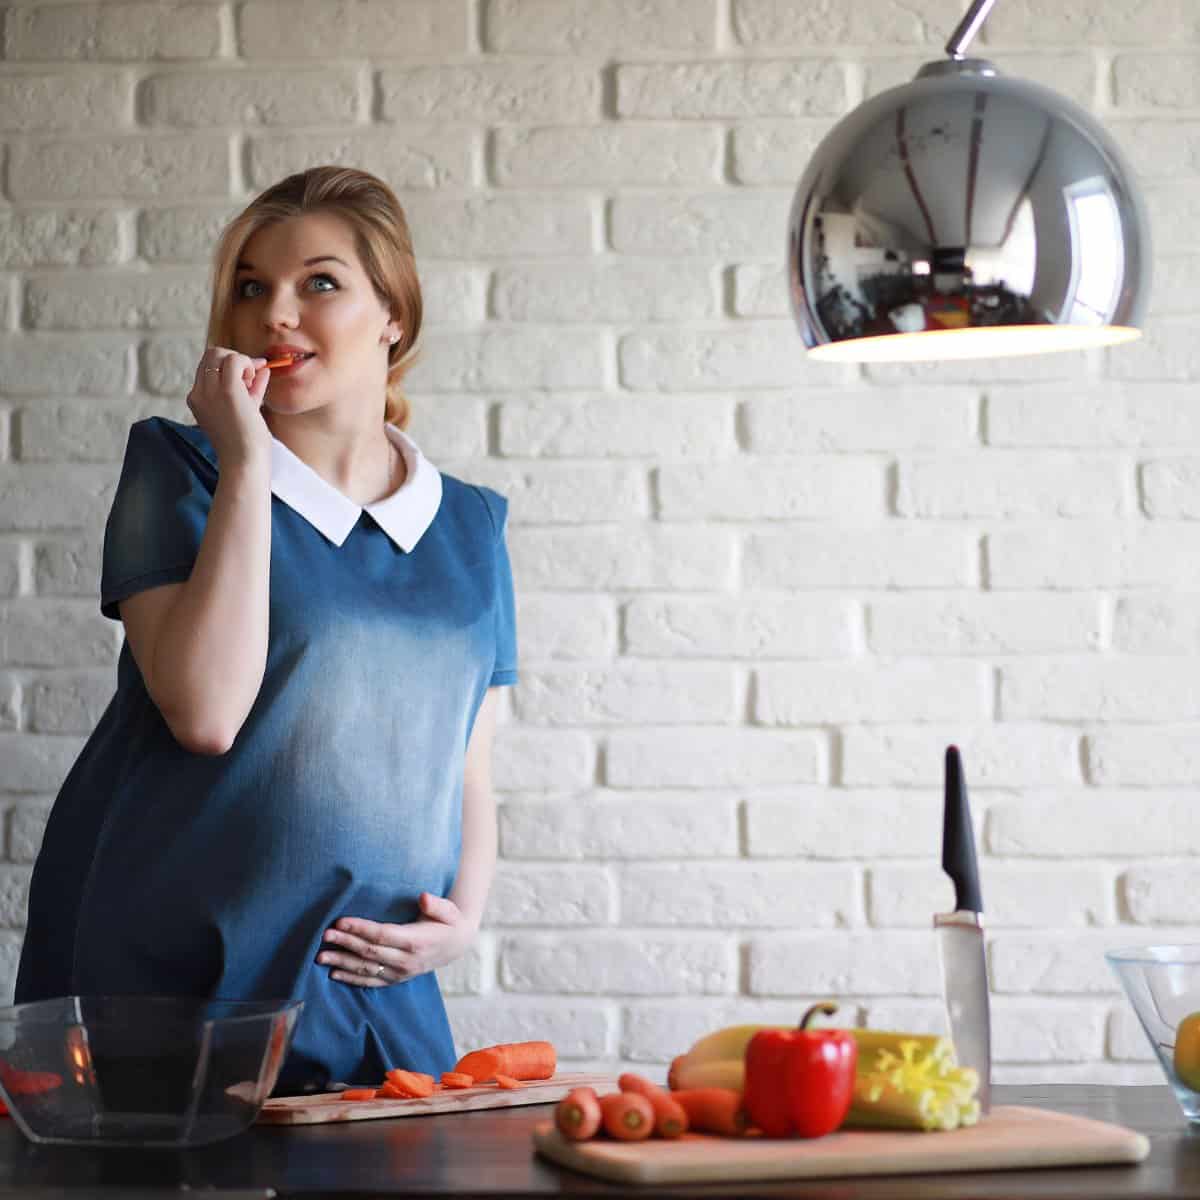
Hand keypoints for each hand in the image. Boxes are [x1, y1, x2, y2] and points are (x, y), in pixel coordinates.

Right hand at [186, 347, 273, 469]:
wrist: (244, 462)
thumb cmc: (247, 443)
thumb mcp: (246, 409)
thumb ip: (252, 388)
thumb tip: (263, 367)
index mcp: (197, 399)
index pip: (209, 367)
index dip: (230, 368)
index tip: (248, 380)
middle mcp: (199, 393)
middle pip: (211, 355)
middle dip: (234, 359)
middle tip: (250, 380)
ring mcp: (210, 391)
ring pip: (219, 353)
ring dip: (241, 361)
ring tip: (251, 383)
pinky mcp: (227, 391)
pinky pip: (234, 360)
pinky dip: (248, 364)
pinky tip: (254, 380)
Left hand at [317, 894, 477, 987]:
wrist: (457, 945)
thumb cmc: (449, 921)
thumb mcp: (449, 910)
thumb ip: (436, 904)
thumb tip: (423, 897)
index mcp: (416, 941)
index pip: (382, 935)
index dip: (360, 929)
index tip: (341, 921)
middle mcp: (406, 961)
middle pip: (370, 952)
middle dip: (345, 943)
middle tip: (324, 935)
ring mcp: (401, 973)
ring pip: (366, 969)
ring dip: (342, 962)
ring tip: (320, 956)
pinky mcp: (397, 979)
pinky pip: (371, 981)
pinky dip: (352, 979)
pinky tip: (334, 974)